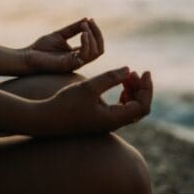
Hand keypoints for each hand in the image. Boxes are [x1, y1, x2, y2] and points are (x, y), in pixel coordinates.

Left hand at [19, 17, 104, 74]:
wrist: (27, 57)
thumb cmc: (41, 48)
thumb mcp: (60, 34)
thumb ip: (73, 29)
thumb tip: (87, 19)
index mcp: (77, 54)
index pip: (95, 46)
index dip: (95, 32)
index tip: (90, 19)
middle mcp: (79, 60)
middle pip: (99, 50)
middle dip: (98, 34)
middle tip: (90, 22)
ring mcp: (75, 63)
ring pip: (95, 53)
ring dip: (93, 37)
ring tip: (84, 27)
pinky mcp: (69, 65)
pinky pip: (85, 56)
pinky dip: (87, 43)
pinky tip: (83, 34)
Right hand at [31, 66, 152, 135]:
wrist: (46, 119)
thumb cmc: (65, 103)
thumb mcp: (88, 87)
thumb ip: (110, 78)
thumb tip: (129, 69)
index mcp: (114, 119)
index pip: (142, 106)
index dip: (147, 88)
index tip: (144, 71)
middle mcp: (113, 124)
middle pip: (139, 108)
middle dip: (141, 89)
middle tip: (136, 72)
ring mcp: (107, 123)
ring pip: (131, 109)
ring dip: (133, 91)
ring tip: (127, 75)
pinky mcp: (101, 120)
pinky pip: (121, 109)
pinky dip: (124, 96)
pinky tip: (118, 84)